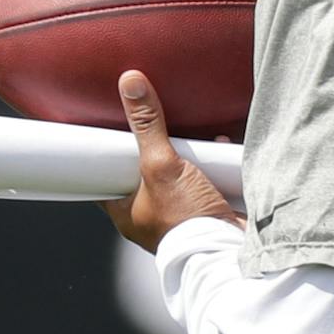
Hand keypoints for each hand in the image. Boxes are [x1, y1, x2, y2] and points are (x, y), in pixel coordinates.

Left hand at [99, 69, 240, 251]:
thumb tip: (130, 83)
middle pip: (142, 174)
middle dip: (152, 151)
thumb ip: (147, 125)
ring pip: (174, 177)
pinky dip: (209, 164)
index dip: (105, 157)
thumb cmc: (185, 219)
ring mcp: (179, 216)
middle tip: (152, 126)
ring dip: (183, 157)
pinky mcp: (206, 213)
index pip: (104, 179)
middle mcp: (149, 216)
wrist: (228, 250)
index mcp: (125, 213)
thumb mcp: (161, 165)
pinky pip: (203, 181)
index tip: (106, 134)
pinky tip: (217, 144)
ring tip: (187, 132)